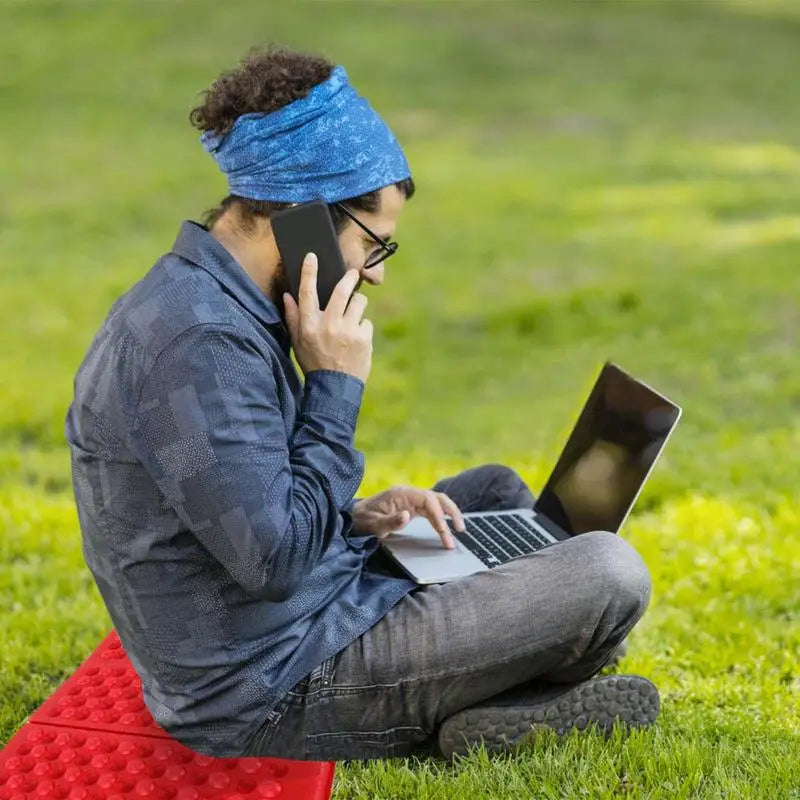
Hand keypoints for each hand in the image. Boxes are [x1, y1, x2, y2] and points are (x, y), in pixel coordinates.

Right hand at [283, 253, 372, 382]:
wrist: (335, 387)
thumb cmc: (314, 362)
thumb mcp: (298, 342)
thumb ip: (293, 318)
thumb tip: (288, 296)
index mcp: (309, 326)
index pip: (307, 293)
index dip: (309, 272)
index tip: (313, 256)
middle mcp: (328, 325)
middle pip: (341, 291)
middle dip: (349, 278)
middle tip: (352, 274)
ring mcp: (347, 331)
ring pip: (359, 303)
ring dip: (358, 305)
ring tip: (353, 316)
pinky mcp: (363, 338)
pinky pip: (366, 322)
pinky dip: (363, 328)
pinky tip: (357, 340)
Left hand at [350, 486, 466, 549]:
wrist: (353, 518)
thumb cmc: (363, 521)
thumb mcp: (374, 525)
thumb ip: (390, 521)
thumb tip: (407, 516)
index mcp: (401, 494)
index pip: (427, 499)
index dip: (438, 514)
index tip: (443, 530)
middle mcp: (408, 494)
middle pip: (437, 498)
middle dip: (450, 512)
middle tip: (460, 529)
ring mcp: (410, 501)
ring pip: (436, 504)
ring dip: (448, 516)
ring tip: (459, 531)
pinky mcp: (411, 508)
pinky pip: (430, 511)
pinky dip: (440, 519)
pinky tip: (446, 529)